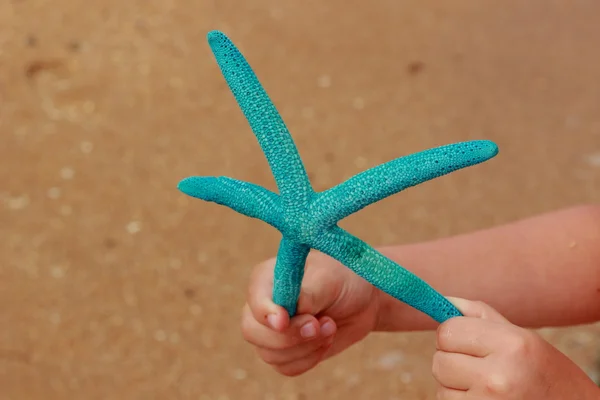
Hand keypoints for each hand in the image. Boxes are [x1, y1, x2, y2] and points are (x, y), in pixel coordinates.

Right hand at [241, 251, 379, 375]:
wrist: (363, 300)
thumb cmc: (344, 279)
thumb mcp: (329, 280)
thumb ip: (305, 295)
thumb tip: (282, 317)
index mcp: (267, 278)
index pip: (254, 299)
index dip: (265, 313)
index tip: (284, 321)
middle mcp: (262, 305)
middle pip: (252, 331)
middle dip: (289, 336)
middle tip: (318, 325)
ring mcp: (270, 331)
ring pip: (270, 354)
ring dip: (306, 346)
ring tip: (330, 325)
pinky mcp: (285, 351)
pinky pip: (286, 367)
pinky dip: (309, 359)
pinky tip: (325, 340)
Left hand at [433, 297, 598, 398]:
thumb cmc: (545, 372)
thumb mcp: (522, 337)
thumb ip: (480, 316)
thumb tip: (444, 301)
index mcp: (511, 344)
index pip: (448, 331)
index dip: (452, 333)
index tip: (464, 339)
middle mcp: (498, 375)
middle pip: (439, 360)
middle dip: (452, 359)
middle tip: (478, 364)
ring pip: (441, 385)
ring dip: (455, 384)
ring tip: (486, 385)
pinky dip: (459, 399)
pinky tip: (484, 398)